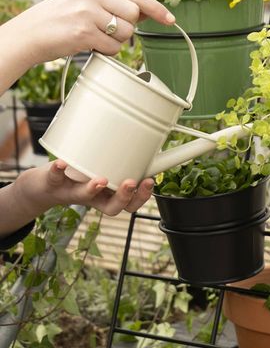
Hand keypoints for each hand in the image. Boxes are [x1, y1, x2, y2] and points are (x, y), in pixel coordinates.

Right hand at [7, 0, 174, 62]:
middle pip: (134, 16)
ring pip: (126, 33)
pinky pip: (113, 47)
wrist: (29, 33)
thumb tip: (149, 12)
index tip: (171, 19)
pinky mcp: (84, 33)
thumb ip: (114, 2)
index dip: (156, 8)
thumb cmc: (60, 19)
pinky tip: (89, 44)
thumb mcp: (85, 0)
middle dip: (127, 28)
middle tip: (107, 29)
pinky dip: (106, 51)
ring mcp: (87, 13)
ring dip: (115, 41)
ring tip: (94, 36)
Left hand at [14, 161, 154, 219]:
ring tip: (100, 180)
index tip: (149, 181)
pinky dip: (58, 171)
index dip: (141, 196)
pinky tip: (62, 163)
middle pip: (112, 207)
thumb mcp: (102, 169)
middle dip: (124, 197)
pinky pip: (55, 178)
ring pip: (84, 196)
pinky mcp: (53, 183)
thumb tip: (148, 140)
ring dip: (92, 189)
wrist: (43, 186)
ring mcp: (72, 191)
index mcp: (108, 194)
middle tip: (131, 183)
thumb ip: (121, 161)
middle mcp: (92, 197)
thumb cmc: (78, 175)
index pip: (130, 203)